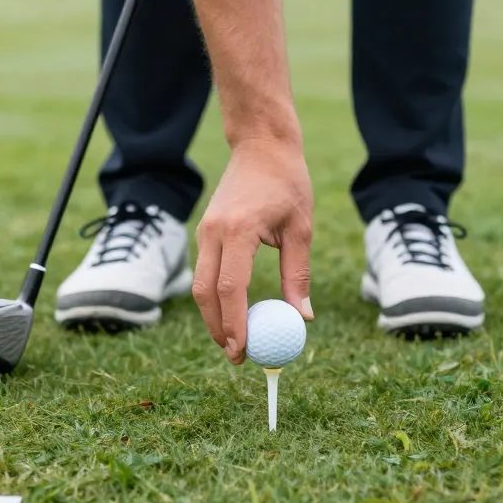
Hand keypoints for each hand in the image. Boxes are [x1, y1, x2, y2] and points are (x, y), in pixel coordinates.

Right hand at [193, 138, 313, 363]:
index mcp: (238, 230)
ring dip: (213, 318)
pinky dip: (214, 299)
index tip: (244, 350)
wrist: (260, 145)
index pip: (230, 288)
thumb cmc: (288, 183)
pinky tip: (231, 315)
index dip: (235, 323)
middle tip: (238, 356)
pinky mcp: (205, 232)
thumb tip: (303, 316)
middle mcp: (214, 232)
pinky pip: (205, 273)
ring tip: (233, 343)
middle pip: (206, 293)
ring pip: (200, 286)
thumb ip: (298, 274)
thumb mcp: (301, 228)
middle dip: (218, 329)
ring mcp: (205, 231)